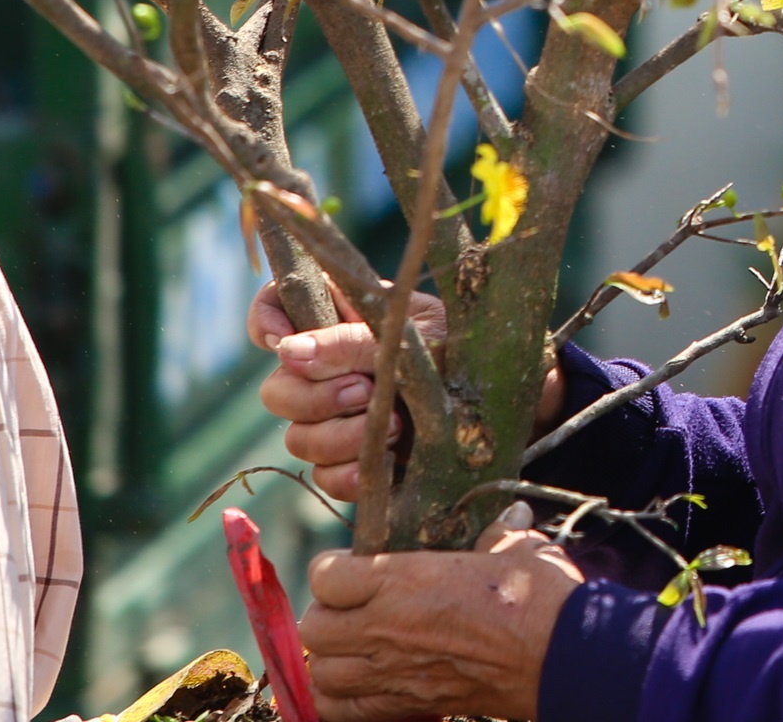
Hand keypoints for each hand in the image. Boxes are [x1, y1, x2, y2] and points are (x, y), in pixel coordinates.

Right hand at [249, 280, 567, 500]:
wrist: (516, 404)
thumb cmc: (471, 349)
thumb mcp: (419, 335)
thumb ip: (354, 341)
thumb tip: (286, 350)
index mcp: (343, 317)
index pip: (275, 306)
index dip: (266, 319)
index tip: (285, 340)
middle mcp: (332, 369)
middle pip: (276, 389)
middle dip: (314, 396)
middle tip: (364, 391)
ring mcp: (340, 419)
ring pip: (297, 437)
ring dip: (338, 435)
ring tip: (392, 426)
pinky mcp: (357, 463)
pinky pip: (325, 476)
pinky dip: (350, 472)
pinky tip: (385, 463)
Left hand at [301, 502, 584, 721]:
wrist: (564, 658)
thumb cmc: (541, 598)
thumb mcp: (516, 548)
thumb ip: (497, 533)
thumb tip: (507, 518)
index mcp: (404, 579)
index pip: (327, 574)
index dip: (335, 569)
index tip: (354, 567)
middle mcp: (386, 627)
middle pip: (314, 626)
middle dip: (328, 614)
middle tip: (353, 607)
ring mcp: (393, 673)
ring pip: (321, 673)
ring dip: (331, 659)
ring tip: (355, 647)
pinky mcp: (408, 707)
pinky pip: (342, 712)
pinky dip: (342, 701)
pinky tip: (364, 684)